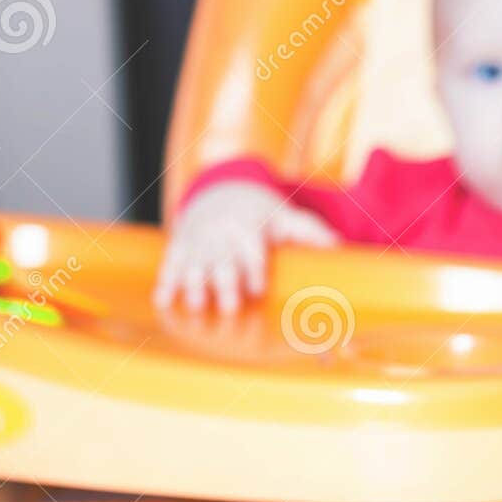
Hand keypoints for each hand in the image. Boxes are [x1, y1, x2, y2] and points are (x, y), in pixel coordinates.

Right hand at [154, 182, 339, 314]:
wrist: (223, 192)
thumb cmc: (263, 215)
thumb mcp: (288, 217)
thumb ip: (311, 232)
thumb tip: (338, 244)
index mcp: (249, 227)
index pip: (252, 250)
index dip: (254, 269)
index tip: (257, 289)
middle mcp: (221, 234)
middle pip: (223, 261)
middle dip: (225, 283)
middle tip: (229, 308)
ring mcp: (198, 241)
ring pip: (195, 264)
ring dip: (194, 286)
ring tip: (197, 307)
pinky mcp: (180, 246)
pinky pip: (170, 264)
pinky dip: (166, 283)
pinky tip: (163, 302)